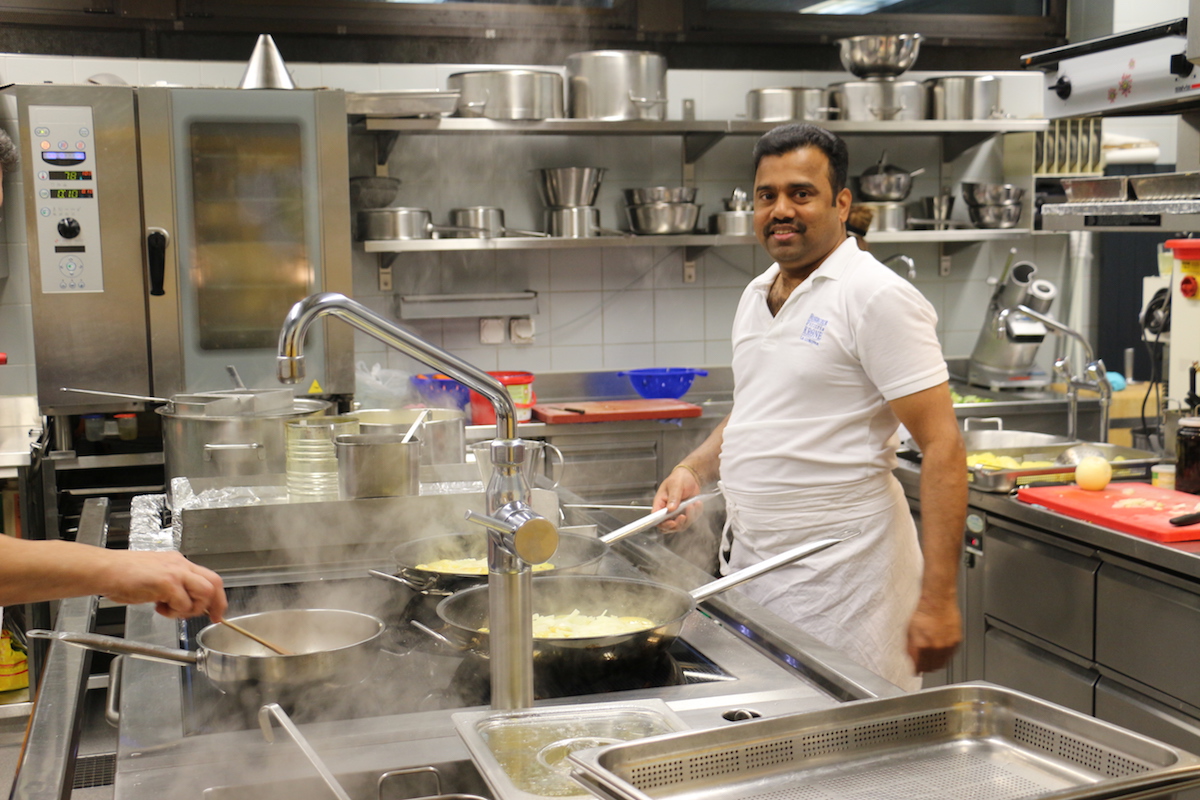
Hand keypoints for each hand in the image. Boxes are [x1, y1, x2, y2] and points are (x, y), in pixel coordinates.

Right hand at [98, 551, 227, 621]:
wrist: (106, 569)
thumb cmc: (123, 574)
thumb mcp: (155, 575)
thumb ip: (172, 585)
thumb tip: (183, 601)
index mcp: (179, 562)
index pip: (210, 577)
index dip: (217, 597)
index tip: (217, 611)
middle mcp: (181, 565)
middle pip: (214, 583)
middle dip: (216, 604)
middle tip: (211, 617)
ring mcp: (175, 573)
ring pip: (204, 593)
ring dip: (193, 608)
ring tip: (173, 610)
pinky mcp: (166, 583)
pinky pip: (183, 603)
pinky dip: (174, 612)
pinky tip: (159, 608)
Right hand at [651, 465, 703, 532]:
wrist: (690, 477)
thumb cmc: (678, 478)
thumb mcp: (675, 485)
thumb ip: (673, 497)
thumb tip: (670, 508)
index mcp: (660, 504)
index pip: (657, 519)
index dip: (663, 524)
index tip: (672, 522)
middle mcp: (668, 511)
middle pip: (669, 527)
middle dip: (678, 524)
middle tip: (684, 516)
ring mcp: (677, 514)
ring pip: (682, 525)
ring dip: (689, 517)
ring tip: (692, 505)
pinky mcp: (687, 514)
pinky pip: (692, 519)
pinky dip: (696, 513)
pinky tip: (697, 503)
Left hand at [906, 595, 960, 673]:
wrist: (938, 601)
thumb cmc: (923, 613)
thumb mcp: (909, 631)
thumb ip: (910, 649)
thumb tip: (912, 661)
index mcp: (923, 646)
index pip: (921, 667)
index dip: (917, 670)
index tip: (916, 671)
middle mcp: (936, 647)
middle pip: (932, 668)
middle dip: (927, 668)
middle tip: (923, 665)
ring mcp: (948, 645)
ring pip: (943, 663)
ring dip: (936, 663)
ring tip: (931, 657)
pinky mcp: (956, 642)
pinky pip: (950, 655)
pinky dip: (945, 655)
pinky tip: (939, 649)